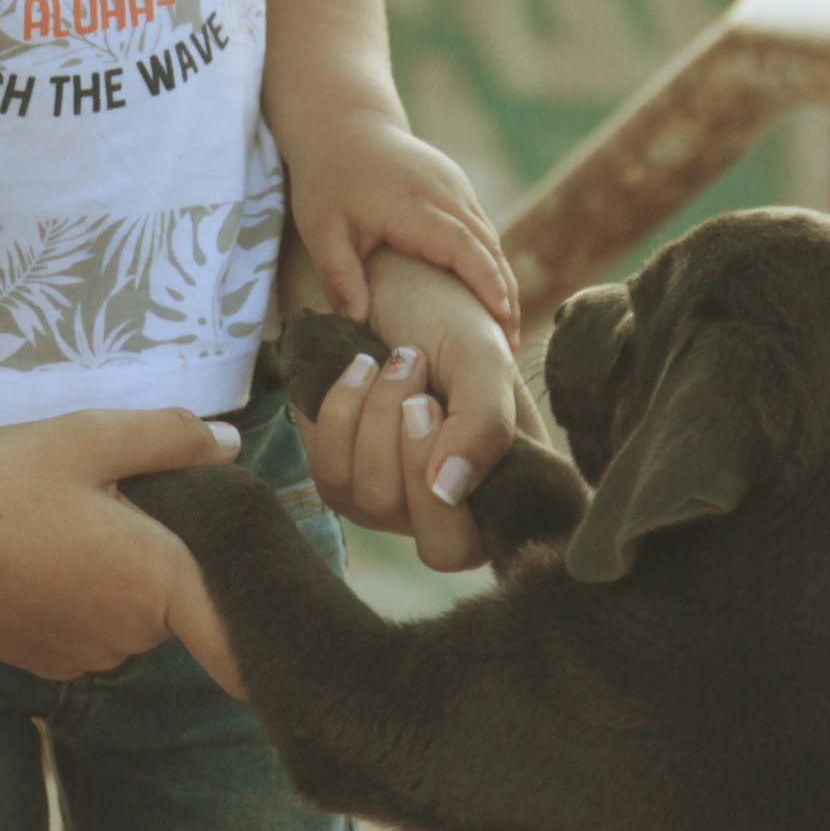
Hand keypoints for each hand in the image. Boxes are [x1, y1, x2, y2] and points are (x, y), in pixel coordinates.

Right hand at [0, 409, 242, 692]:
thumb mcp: (81, 438)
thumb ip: (167, 438)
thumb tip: (227, 445)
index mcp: (157, 581)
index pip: (242, 633)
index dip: (265, 613)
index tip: (270, 587)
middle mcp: (133, 634)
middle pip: (184, 590)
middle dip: (168, 541)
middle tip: (121, 487)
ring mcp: (89, 654)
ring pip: (137, 601)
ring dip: (122, 560)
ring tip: (66, 508)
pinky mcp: (49, 660)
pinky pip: (94, 616)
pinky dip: (83, 582)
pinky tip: (36, 541)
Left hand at [282, 113, 516, 334]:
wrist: (343, 123)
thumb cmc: (328, 178)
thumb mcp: (320, 228)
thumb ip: (339, 275)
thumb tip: (357, 324)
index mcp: (415, 206)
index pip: (463, 248)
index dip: (486, 285)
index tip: (502, 321)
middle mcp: (446, 194)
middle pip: (488, 248)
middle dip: (503, 296)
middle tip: (510, 347)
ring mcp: (456, 187)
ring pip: (490, 239)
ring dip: (501, 281)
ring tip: (505, 330)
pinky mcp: (457, 187)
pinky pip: (481, 228)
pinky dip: (491, 261)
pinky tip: (491, 294)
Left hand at [298, 253, 534, 573]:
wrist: (388, 283)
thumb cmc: (448, 325)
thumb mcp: (483, 360)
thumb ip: (486, 424)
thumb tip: (448, 490)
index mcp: (501, 492)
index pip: (481, 547)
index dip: (451, 500)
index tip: (433, 411)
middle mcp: (447, 512)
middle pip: (432, 543)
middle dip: (413, 459)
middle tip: (417, 392)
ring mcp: (390, 501)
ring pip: (374, 501)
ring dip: (378, 419)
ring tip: (398, 362)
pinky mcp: (340, 476)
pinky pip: (329, 473)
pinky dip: (342, 412)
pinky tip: (360, 368)